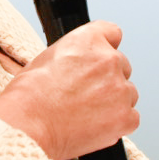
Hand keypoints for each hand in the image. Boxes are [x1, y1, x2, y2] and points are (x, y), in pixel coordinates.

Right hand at [0, 21, 138, 159]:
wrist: (28, 125)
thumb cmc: (29, 96)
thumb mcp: (47, 57)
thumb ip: (74, 55)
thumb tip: (80, 65)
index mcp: (89, 40)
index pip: (112, 33)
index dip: (104, 48)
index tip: (100, 59)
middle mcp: (109, 59)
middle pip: (121, 66)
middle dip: (107, 79)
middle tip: (85, 95)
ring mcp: (120, 89)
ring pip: (127, 93)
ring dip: (113, 102)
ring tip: (86, 113)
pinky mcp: (126, 116)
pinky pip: (131, 118)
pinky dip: (117, 124)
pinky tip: (94, 126)